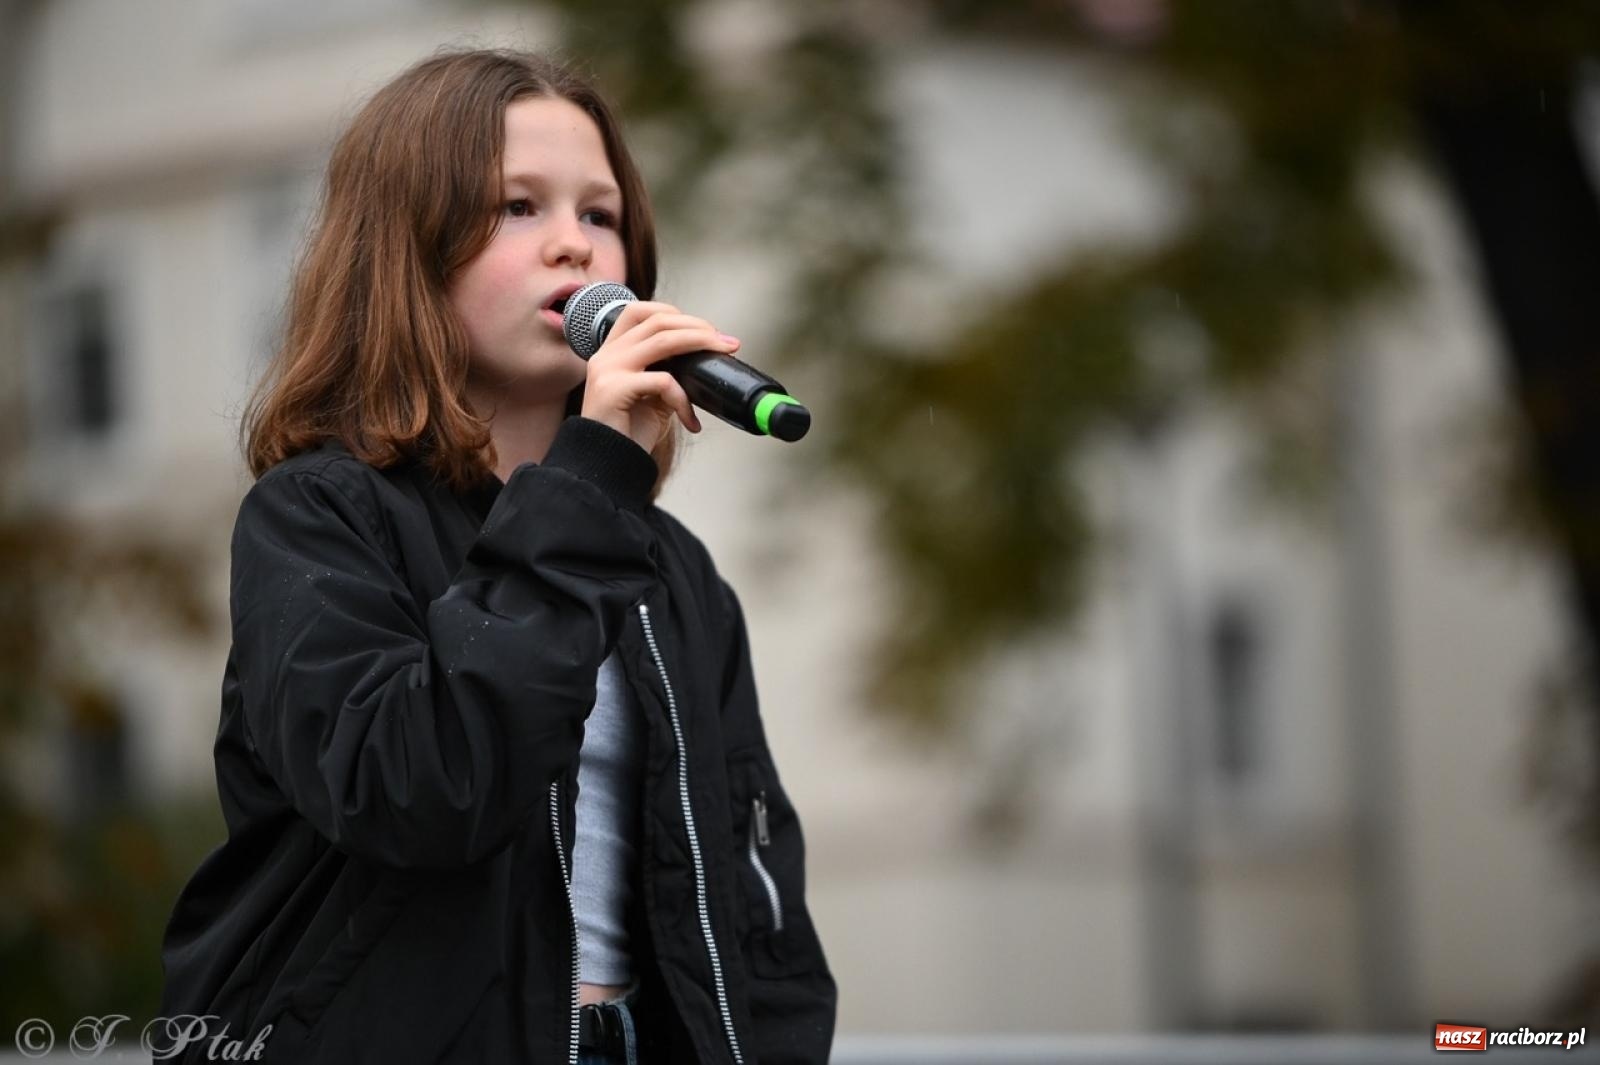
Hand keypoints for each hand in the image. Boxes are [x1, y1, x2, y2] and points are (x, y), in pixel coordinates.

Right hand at [579, 300, 740, 452]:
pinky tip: (690, 420)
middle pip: (658, 320)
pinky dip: (684, 399)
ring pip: (663, 340)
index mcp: (612, 351)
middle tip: (725, 342)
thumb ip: (667, 373)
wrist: (604, 465)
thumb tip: (703, 358)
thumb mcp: (651, 395)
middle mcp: (607, 355)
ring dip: (700, 344)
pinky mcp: (614, 389)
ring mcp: (608, 369)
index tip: (704, 329)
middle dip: (698, 327)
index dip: (675, 313)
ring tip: (721, 355)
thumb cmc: (628, 432)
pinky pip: (663, 381)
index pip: (640, 311)